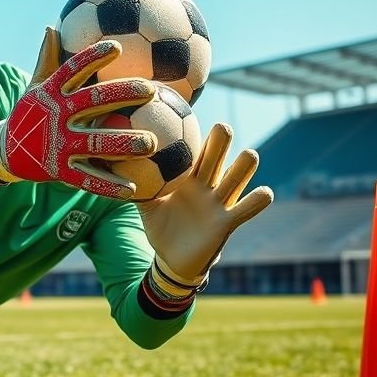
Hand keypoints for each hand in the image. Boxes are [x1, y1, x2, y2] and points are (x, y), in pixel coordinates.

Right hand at [0, 39, 160, 199]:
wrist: (5, 151)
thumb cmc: (30, 114)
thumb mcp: (34, 86)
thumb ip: (47, 59)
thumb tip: (51, 27)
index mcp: (51, 93)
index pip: (73, 70)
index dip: (93, 57)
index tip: (117, 47)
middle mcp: (55, 116)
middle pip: (92, 101)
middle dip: (123, 94)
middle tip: (151, 90)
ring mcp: (57, 144)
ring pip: (95, 143)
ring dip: (124, 142)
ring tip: (152, 143)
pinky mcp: (58, 170)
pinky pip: (87, 179)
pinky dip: (108, 186)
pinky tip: (133, 190)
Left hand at [137, 123, 272, 300]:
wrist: (172, 260)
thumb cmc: (161, 228)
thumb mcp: (146, 206)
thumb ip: (135, 187)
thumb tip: (112, 165)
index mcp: (186, 178)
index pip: (193, 151)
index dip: (195, 135)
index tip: (191, 116)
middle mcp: (206, 185)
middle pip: (217, 157)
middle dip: (222, 142)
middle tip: (222, 128)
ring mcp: (219, 202)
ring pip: (236, 178)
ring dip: (244, 168)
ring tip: (249, 155)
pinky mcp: (228, 222)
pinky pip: (247, 208)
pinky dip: (258, 200)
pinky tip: (264, 192)